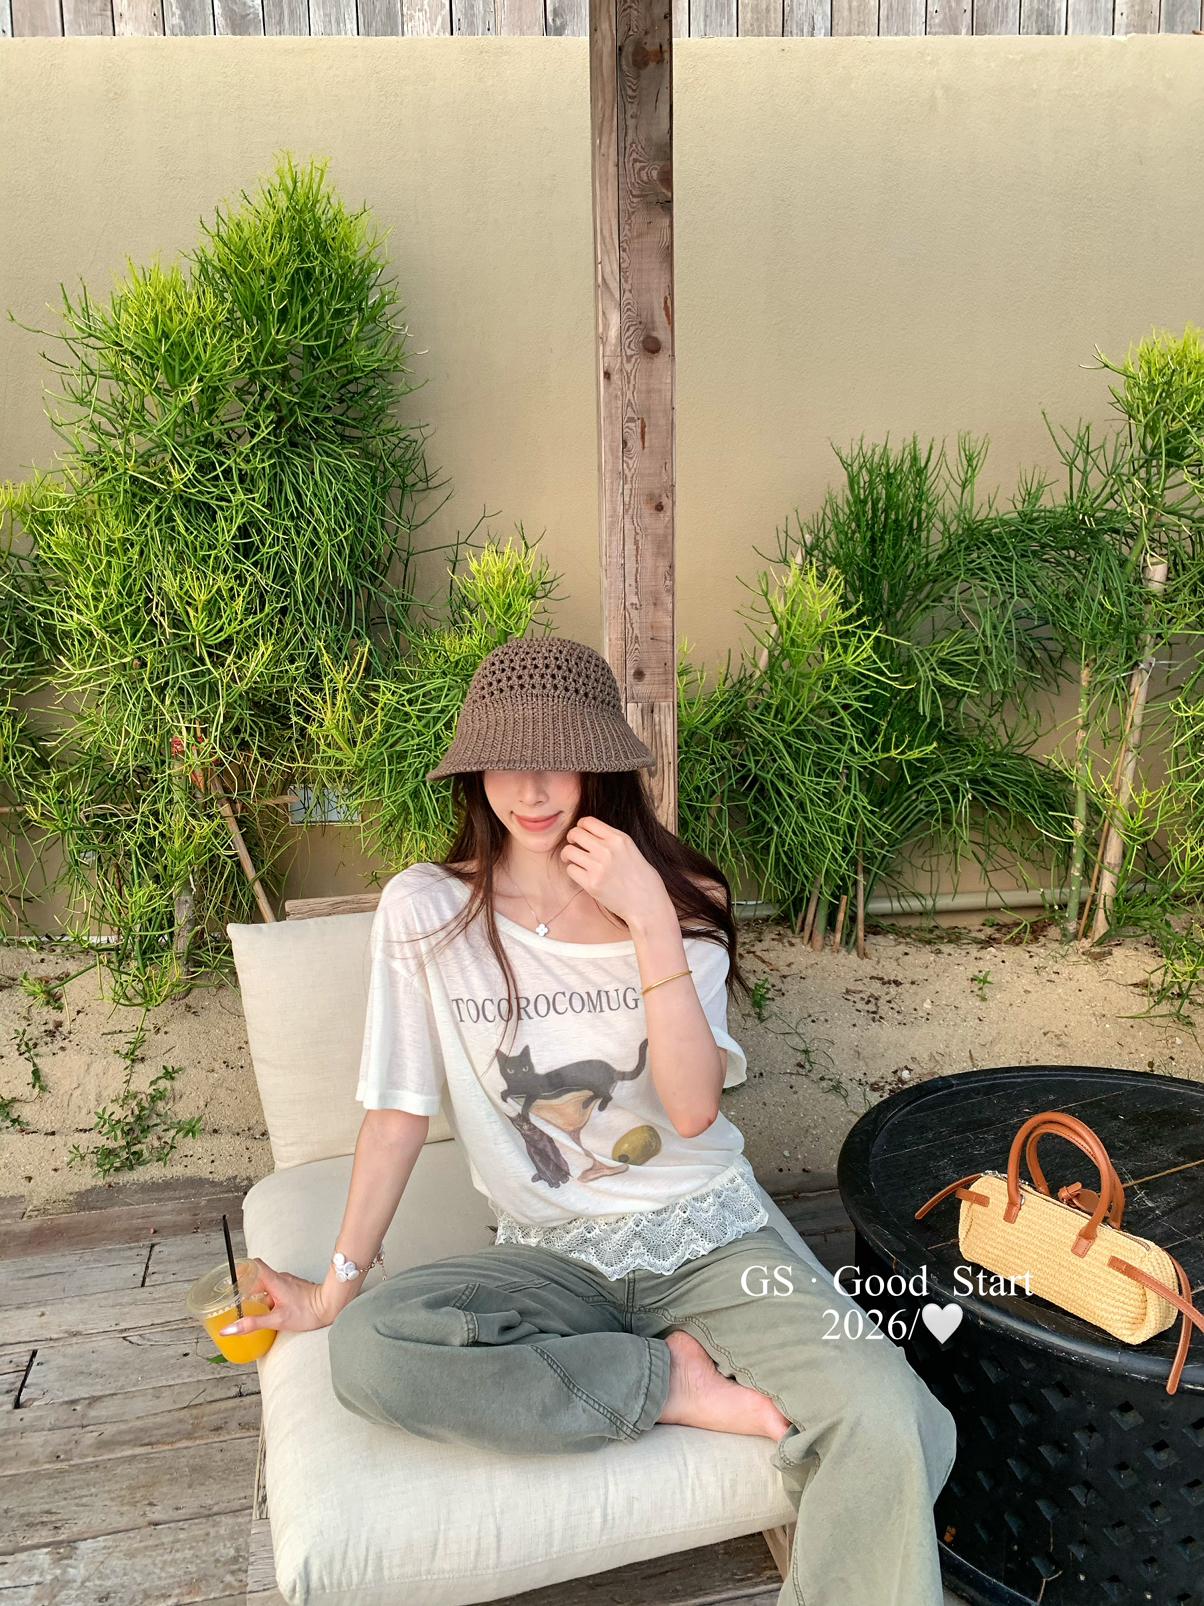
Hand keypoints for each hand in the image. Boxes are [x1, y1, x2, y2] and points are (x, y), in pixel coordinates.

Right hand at [218, 1258, 333, 1336]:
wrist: (331, 1307)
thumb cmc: (307, 1312)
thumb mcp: (276, 1320)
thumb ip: (252, 1323)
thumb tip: (229, 1329)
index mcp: (274, 1280)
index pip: (254, 1264)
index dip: (240, 1268)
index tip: (229, 1278)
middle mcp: (280, 1278)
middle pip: (257, 1276)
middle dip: (245, 1287)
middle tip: (234, 1299)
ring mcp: (288, 1283)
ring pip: (267, 1284)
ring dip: (257, 1295)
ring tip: (248, 1310)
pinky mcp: (293, 1289)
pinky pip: (275, 1290)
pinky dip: (267, 1299)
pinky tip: (266, 1312)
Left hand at [560, 817, 672, 929]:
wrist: (647, 904)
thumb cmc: (642, 879)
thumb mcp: (631, 850)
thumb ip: (612, 840)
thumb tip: (589, 835)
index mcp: (619, 838)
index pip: (588, 821)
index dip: (580, 827)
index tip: (580, 835)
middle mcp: (608, 850)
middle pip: (575, 833)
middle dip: (571, 839)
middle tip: (574, 847)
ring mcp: (599, 867)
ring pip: (568, 851)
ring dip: (569, 856)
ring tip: (575, 862)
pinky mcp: (592, 884)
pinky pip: (571, 870)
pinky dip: (574, 871)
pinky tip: (582, 875)